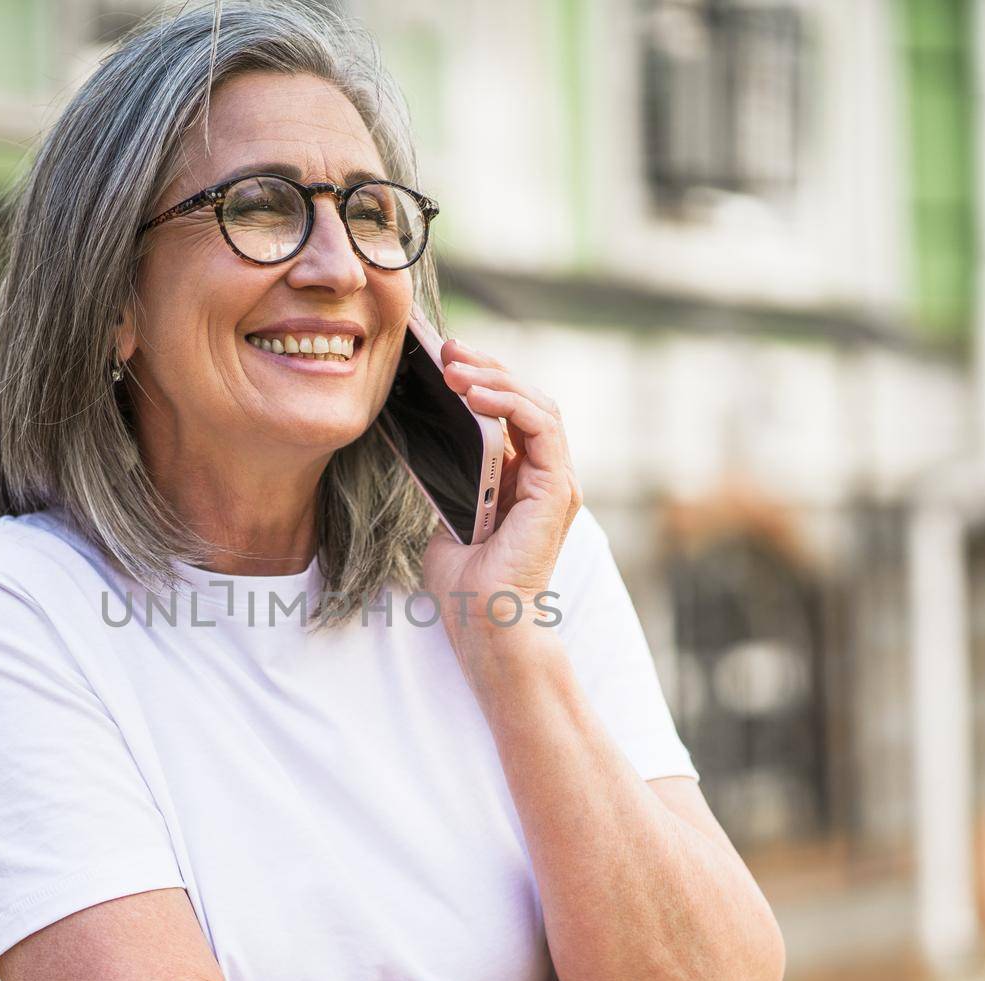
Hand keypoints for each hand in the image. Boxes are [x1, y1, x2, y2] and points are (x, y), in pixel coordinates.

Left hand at [422, 338, 582, 637]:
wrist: (484, 625)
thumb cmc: (465, 584)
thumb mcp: (448, 515)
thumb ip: (451, 480)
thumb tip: (428, 441)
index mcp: (522, 480)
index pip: (510, 413)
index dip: (481, 380)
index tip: (443, 360)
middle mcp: (545, 476)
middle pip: (527, 401)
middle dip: (487, 368)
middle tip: (447, 349)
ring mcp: (555, 482)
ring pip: (538, 407)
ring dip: (495, 379)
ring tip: (454, 366)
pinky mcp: (556, 491)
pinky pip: (541, 429)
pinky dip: (510, 404)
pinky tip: (474, 395)